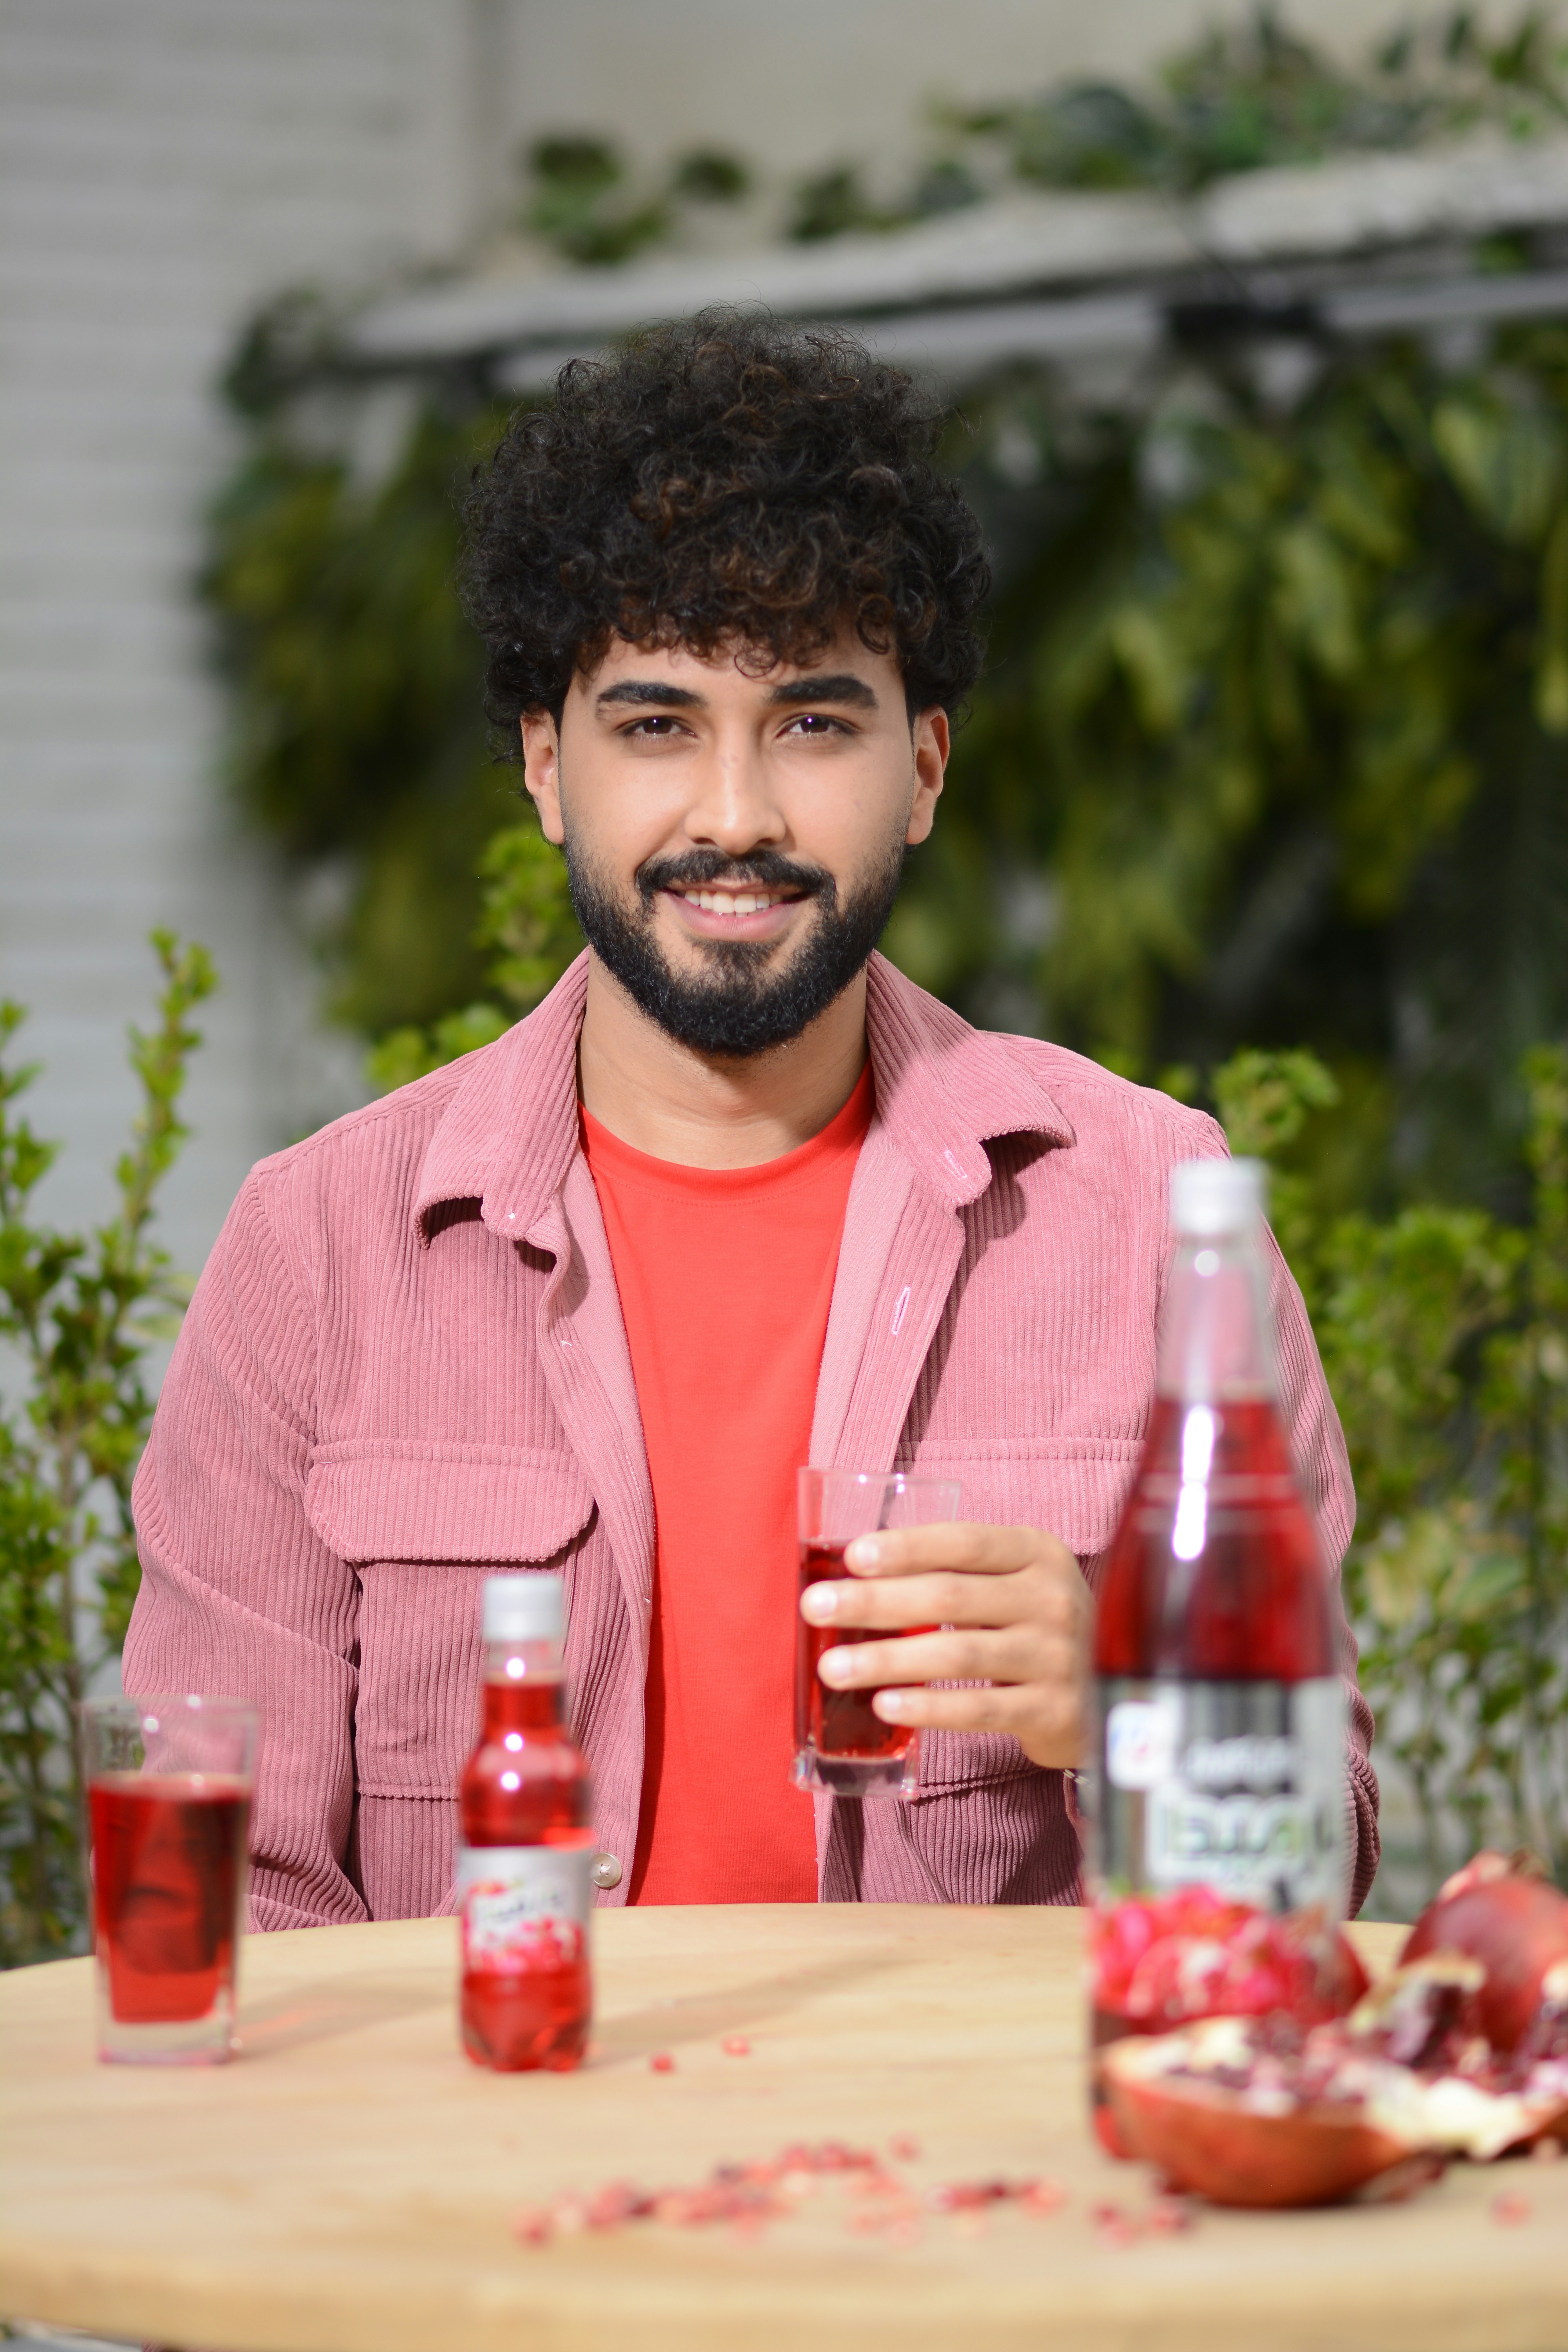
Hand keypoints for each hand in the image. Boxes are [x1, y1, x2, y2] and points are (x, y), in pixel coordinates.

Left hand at [798, 1523, 1089, 1770]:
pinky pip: (980, 1708)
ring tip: (832, 1667)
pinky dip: (929, 1707)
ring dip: (887, 1660)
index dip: (907, 1547)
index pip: (965, 1542)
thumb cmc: (1034, 1626)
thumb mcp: (1013, 1583)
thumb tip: (854, 1580)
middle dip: (875, 1602)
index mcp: (1038, 1552)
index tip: (852, 1557)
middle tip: (816, 1608)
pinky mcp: (1055, 1709)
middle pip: (950, 1596)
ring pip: (957, 1654)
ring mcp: (1057, 1655)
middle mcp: (1053, 1598)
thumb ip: (954, 1574)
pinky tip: (886, 1705)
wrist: (1109, 1691)